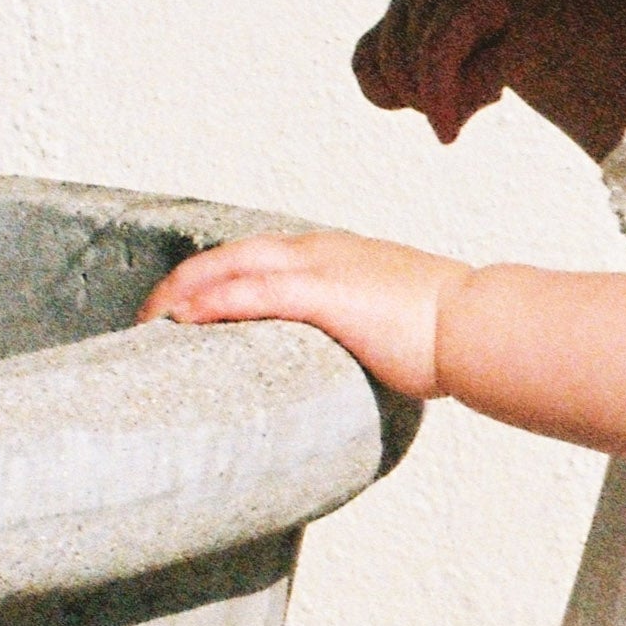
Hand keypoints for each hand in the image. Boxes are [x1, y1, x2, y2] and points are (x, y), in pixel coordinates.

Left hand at [140, 230, 462, 401]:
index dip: (212, 279)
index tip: (184, 310)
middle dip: (181, 284)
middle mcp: (319, 251)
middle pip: (229, 256)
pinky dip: (210, 300)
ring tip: (149, 321)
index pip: (255, 258)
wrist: (477, 324)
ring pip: (229, 266)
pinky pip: (251, 291)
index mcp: (333, 257)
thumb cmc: (445, 334)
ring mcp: (319, 269)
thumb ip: (358, 337)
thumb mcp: (390, 323)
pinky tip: (181, 318)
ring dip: (182, 292)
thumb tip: (347, 374)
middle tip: (148, 318)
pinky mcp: (323, 294)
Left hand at [352, 0, 625, 161]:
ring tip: (445, 124)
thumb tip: (456, 126)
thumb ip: (528, 91)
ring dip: (418, 70)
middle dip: (395, 56)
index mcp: (536, 8)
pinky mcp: (550, 18)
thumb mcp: (580, 104)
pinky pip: (461, 30)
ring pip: (433, 0)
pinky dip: (445, 82)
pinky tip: (458, 132)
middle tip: (424, 115)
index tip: (413, 108)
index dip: (397, 48)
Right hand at [354, 0, 544, 140]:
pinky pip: (364, 66)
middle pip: (404, 66)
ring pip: (379, 68)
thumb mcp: (525, 54)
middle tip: (481, 101)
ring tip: (465, 91)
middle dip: (432, 100)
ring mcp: (402, 5)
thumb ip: (488, 75)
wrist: (519, 16)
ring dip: (417, 98)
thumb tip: (446, 119)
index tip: (447, 137)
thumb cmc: (526, 37)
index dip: (436, 95)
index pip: (434, 50)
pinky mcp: (387, 25)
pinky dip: (387, 94)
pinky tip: (427, 97)